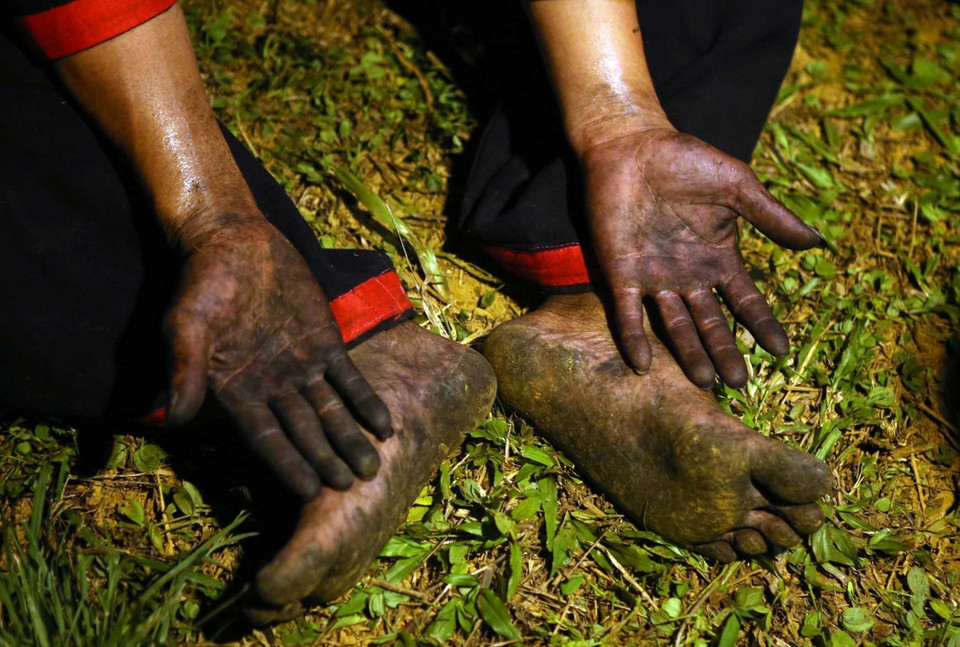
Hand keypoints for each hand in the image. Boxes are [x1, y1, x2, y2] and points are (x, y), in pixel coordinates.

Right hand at [163, 217, 391, 498]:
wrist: (234, 241)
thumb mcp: (185, 325)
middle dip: (328, 459)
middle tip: (352, 487)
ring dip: (351, 438)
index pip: (267, 439)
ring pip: (331, 411)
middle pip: (305, 432)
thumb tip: (177, 418)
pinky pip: (349, 379)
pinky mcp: (324, 343)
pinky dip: (366, 401)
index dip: (289, 465)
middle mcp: (273, 387)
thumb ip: (185, 369)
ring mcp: (302, 366)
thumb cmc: (202, 285)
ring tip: (373, 466)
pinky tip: (385, 425)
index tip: (310, 491)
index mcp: (237, 391)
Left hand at [583, 127, 822, 387]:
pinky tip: (644, 365)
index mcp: (719, 258)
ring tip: (703, 382)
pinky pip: (628, 314)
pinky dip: (635, 339)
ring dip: (688, 354)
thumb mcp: (737, 185)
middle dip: (724, 352)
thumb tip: (817, 242)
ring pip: (675, 326)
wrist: (632, 145)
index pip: (744, 301)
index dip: (762, 325)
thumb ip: (770, 216)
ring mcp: (655, 278)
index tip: (780, 351)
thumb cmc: (686, 160)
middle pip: (710, 323)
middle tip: (738, 383)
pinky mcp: (621, 274)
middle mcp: (688, 276)